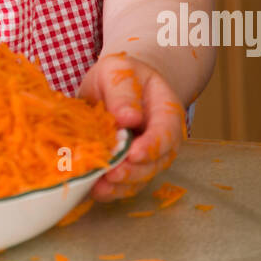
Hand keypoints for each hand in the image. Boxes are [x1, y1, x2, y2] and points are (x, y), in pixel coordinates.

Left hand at [76, 54, 186, 202]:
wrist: (115, 86)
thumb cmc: (121, 75)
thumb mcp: (120, 70)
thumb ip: (124, 91)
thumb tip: (128, 118)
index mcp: (166, 112)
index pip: (166, 133)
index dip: (152, 146)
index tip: (134, 153)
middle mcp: (162, 139)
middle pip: (155, 162)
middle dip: (134, 171)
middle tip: (113, 173)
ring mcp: (147, 157)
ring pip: (139, 178)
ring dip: (121, 186)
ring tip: (100, 186)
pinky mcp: (128, 168)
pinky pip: (123, 185)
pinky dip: (109, 190)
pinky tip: (93, 189)